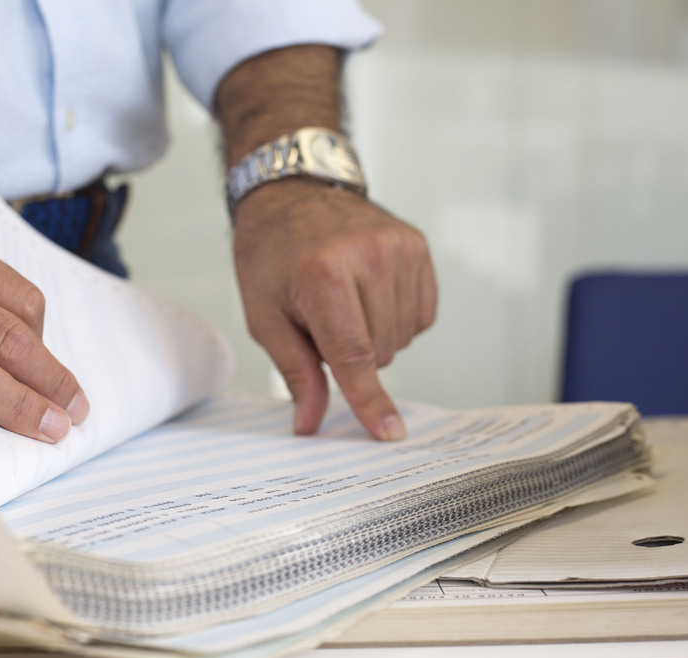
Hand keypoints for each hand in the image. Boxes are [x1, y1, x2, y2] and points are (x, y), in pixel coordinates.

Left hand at [232, 180, 437, 439]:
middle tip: (322, 319)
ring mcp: (399, 248)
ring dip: (375, 336)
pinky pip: (422, 316)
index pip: (355, 355)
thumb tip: (310, 422)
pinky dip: (396, 318)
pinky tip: (370, 295)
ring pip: (403, 338)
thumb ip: (295, 372)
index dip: (370, 400)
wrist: (291, 193)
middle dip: (351, 353)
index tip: (389, 432)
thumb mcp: (265, 317)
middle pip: (381, 352)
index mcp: (324, 275)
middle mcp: (369, 256)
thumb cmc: (271, 255)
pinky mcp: (417, 246)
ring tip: (344, 301)